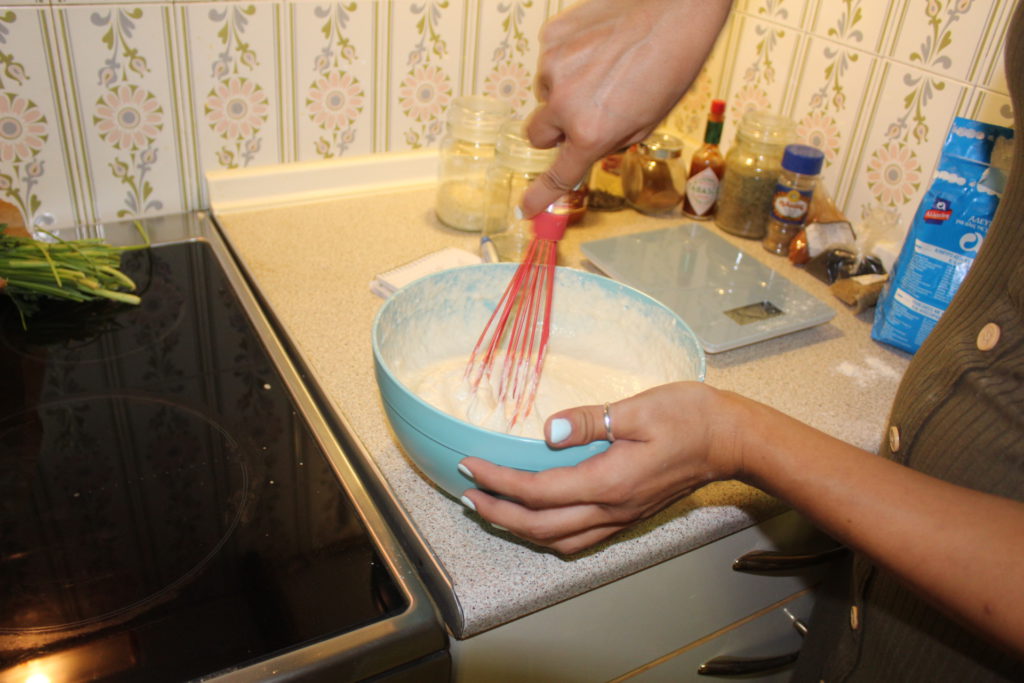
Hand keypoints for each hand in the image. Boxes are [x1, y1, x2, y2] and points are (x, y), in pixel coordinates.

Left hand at [459, 382, 745, 553]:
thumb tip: (548, 431)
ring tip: (494, 510)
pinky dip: (549, 535)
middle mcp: (612, 508)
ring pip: (559, 540)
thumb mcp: (638, 408)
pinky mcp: (630, 515)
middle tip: (468, 496)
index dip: (498, 482)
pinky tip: (540, 518)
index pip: (538, 491)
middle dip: (498, 513)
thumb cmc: (691, 417)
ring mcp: (622, 516)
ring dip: (520, 529)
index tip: (470, 467)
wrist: (732, 439)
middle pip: (540, 526)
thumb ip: (589, 421)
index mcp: (609, 482)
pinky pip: (581, 538)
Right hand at [520, 0, 732, 216]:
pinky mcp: (551, 38)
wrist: (674, 10)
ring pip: (545, 93)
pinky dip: (568, 59)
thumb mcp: (647, 121)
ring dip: (565, 90)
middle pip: (537, 134)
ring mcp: (553, 68)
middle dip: (554, 131)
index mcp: (592, 132)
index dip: (540, 195)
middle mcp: (565, 104)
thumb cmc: (671, 65)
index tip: (525, 208)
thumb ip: (611, 140)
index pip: (557, 174)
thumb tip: (589, 144)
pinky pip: (550, 60)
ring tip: (603, 68)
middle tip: (582, 114)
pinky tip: (597, 46)